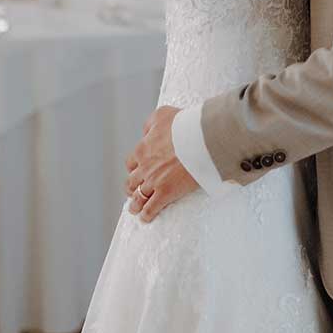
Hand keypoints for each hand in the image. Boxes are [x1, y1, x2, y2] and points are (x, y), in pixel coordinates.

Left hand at [123, 106, 196, 221]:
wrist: (201, 139)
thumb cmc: (185, 125)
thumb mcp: (162, 114)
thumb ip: (150, 124)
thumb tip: (145, 133)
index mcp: (143, 149)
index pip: (131, 163)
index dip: (134, 169)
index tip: (137, 172)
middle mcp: (145, 166)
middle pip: (132, 181)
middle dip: (132, 187)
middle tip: (134, 192)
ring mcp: (154, 181)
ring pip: (138, 197)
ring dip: (135, 204)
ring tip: (135, 209)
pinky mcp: (166, 192)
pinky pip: (151, 208)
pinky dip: (146, 214)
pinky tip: (146, 217)